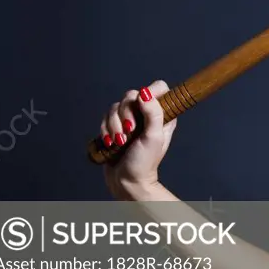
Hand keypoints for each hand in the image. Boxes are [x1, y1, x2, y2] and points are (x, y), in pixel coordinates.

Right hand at [100, 80, 177, 198]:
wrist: (126, 181)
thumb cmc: (144, 162)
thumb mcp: (154, 137)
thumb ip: (153, 113)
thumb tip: (145, 92)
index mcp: (163, 114)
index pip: (158, 87)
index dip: (148, 93)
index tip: (141, 106)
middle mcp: (147, 114)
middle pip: (131, 95)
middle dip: (125, 114)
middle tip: (129, 132)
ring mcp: (130, 120)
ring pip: (115, 107)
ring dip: (114, 125)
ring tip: (120, 142)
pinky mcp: (115, 127)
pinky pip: (105, 117)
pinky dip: (106, 130)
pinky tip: (111, 143)